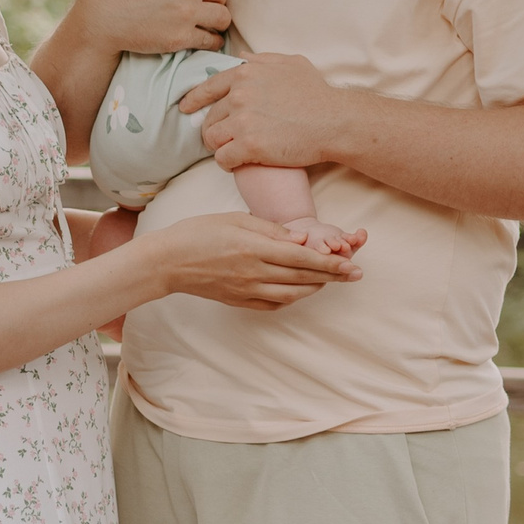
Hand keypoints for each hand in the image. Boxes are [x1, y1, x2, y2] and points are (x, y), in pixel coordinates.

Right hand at [141, 212, 358, 310]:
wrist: (167, 262)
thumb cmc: (199, 232)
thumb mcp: (236, 219)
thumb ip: (271, 229)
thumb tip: (302, 239)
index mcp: (255, 248)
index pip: (303, 257)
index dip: (331, 262)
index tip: (352, 264)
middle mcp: (254, 272)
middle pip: (303, 277)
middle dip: (333, 276)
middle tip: (356, 275)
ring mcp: (247, 290)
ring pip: (292, 294)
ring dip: (315, 288)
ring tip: (330, 281)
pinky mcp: (239, 301)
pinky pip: (274, 304)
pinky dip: (292, 298)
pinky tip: (299, 291)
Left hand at [178, 51, 356, 171]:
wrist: (334, 121)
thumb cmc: (317, 93)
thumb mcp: (292, 64)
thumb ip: (263, 60)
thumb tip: (242, 57)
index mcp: (245, 74)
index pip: (208, 87)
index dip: (193, 100)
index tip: (185, 108)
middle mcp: (239, 95)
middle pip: (210, 118)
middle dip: (215, 130)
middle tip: (227, 139)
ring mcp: (242, 121)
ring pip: (212, 140)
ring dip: (220, 147)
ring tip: (233, 152)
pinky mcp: (249, 145)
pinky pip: (223, 159)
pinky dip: (228, 163)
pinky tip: (238, 163)